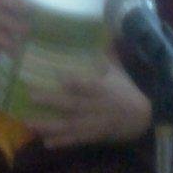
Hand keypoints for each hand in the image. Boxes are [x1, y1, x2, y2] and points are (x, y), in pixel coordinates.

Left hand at [26, 60, 151, 148]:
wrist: (143, 118)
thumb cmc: (127, 90)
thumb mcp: (119, 70)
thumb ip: (107, 53)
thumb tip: (105, 29)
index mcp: (101, 88)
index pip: (86, 84)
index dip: (72, 80)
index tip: (56, 73)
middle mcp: (94, 106)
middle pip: (71, 104)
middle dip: (51, 101)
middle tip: (30, 96)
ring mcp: (92, 123)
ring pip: (68, 124)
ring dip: (48, 125)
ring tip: (29, 123)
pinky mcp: (92, 135)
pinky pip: (75, 140)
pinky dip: (62, 142)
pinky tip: (46, 143)